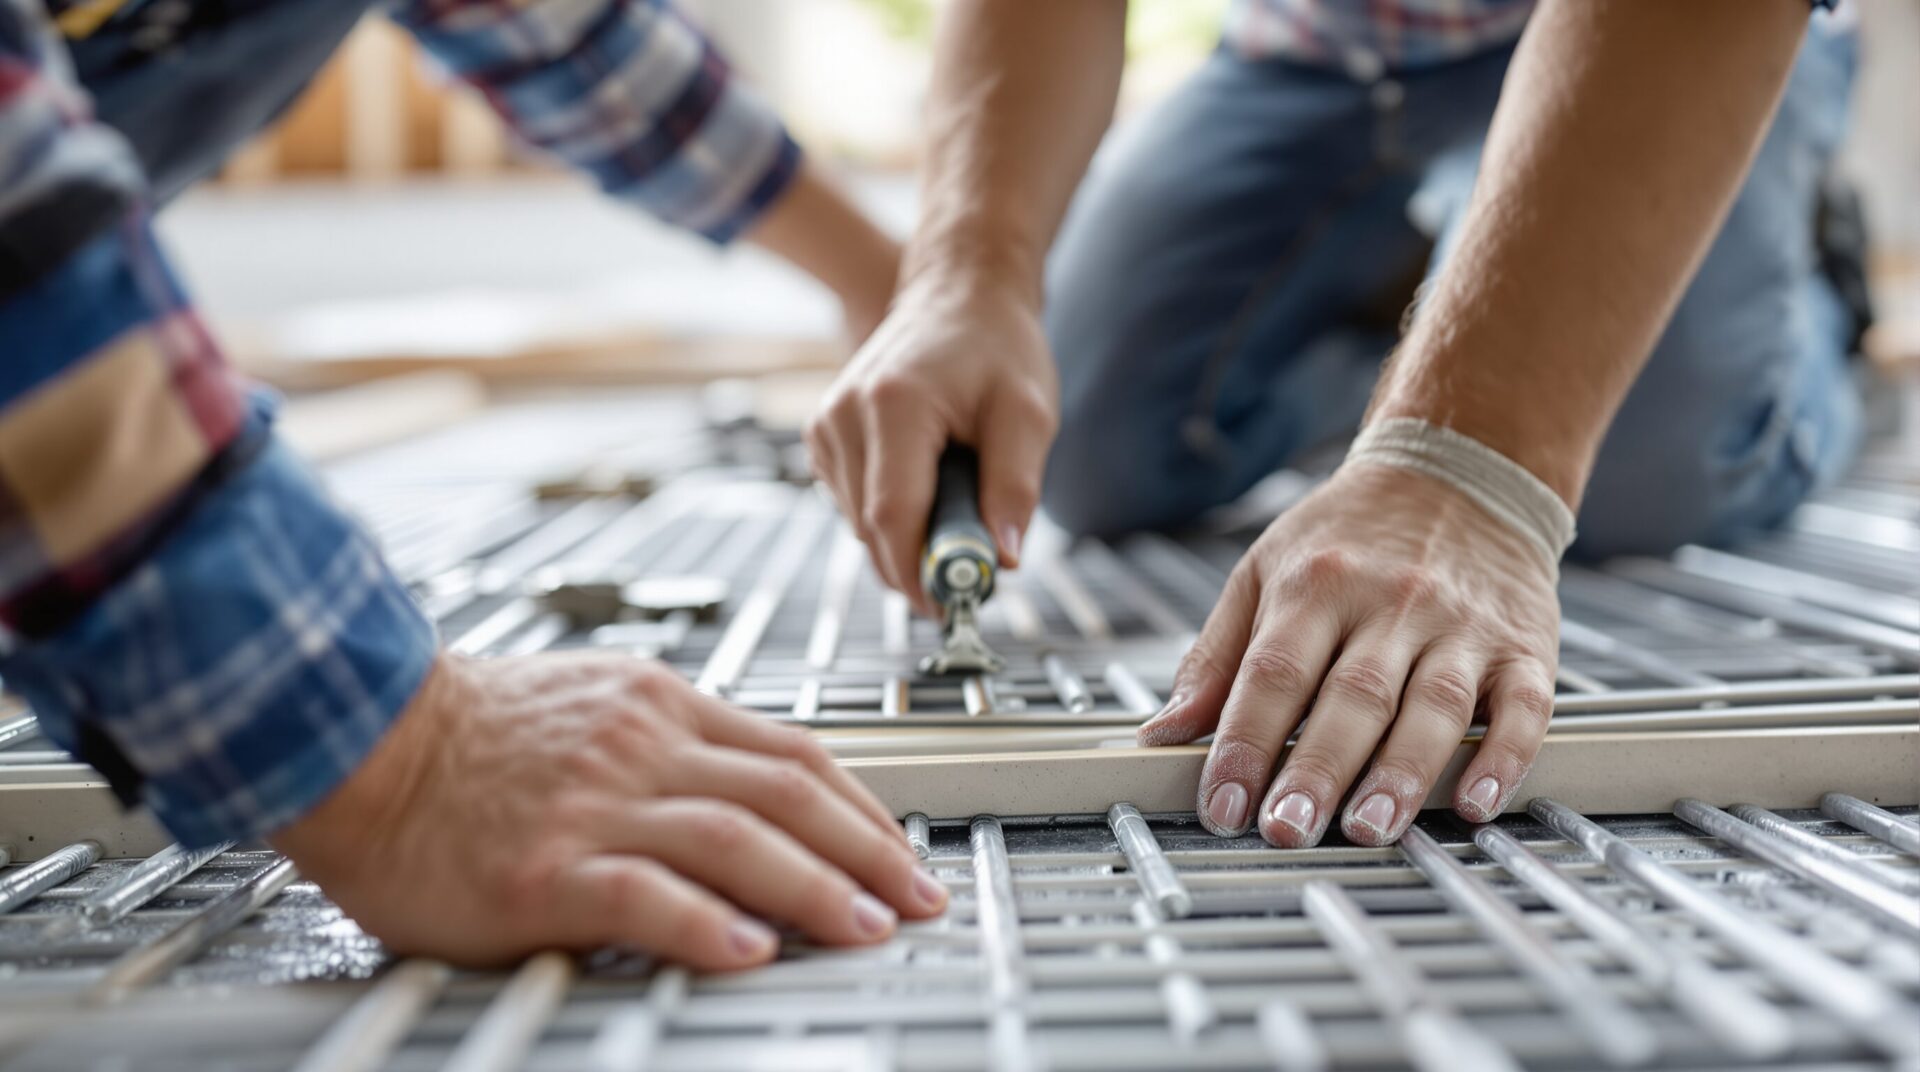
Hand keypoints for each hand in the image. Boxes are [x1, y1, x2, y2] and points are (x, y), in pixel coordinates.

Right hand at [273, 653, 944, 967]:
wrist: (355, 735)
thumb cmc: (467, 733)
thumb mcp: (593, 703)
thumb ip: (674, 744)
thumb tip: (756, 793)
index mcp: (659, 706)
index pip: (794, 754)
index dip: (865, 807)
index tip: (904, 851)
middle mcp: (639, 747)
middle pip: (786, 794)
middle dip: (870, 851)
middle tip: (918, 899)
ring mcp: (592, 805)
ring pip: (735, 839)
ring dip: (816, 887)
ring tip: (866, 928)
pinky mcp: (542, 866)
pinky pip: (642, 893)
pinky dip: (705, 922)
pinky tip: (750, 949)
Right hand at [805, 275, 1057, 614]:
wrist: (960, 295)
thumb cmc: (996, 347)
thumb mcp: (1028, 414)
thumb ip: (1015, 489)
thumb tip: (1001, 561)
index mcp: (893, 406)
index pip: (892, 519)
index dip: (920, 575)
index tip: (954, 607)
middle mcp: (844, 415)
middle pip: (871, 531)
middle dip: (921, 562)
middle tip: (975, 562)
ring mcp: (826, 426)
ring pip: (859, 525)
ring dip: (908, 536)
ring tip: (959, 499)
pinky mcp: (824, 437)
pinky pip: (853, 506)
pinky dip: (891, 513)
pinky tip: (928, 481)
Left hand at [1137, 465, 1559, 846]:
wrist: (1457, 470)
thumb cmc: (1348, 535)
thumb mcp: (1263, 572)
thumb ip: (1216, 659)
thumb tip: (1164, 733)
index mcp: (1315, 584)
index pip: (1273, 674)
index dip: (1245, 743)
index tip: (1222, 805)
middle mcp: (1390, 602)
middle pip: (1353, 695)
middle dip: (1317, 769)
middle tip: (1287, 830)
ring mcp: (1460, 625)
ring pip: (1435, 705)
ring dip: (1401, 773)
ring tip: (1368, 828)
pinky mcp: (1523, 645)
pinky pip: (1522, 705)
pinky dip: (1504, 755)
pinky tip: (1476, 799)